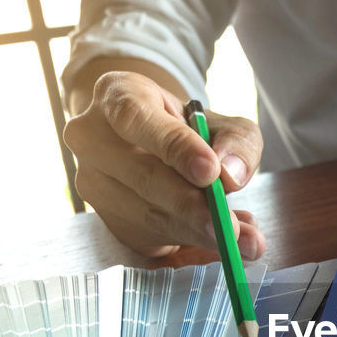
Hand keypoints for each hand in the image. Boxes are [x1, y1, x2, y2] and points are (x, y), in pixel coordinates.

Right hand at [63, 70, 266, 258]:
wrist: (151, 144)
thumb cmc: (186, 127)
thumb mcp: (220, 122)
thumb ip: (235, 141)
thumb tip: (231, 174)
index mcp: (116, 94)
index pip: (136, 118)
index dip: (175, 147)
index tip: (211, 171)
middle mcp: (92, 137)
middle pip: (143, 176)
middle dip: (193, 206)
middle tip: (231, 228)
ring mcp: (93, 181)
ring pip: (148, 213)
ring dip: (198, 232)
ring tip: (244, 241)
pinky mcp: (107, 217)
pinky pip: (152, 235)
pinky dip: (192, 242)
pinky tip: (221, 240)